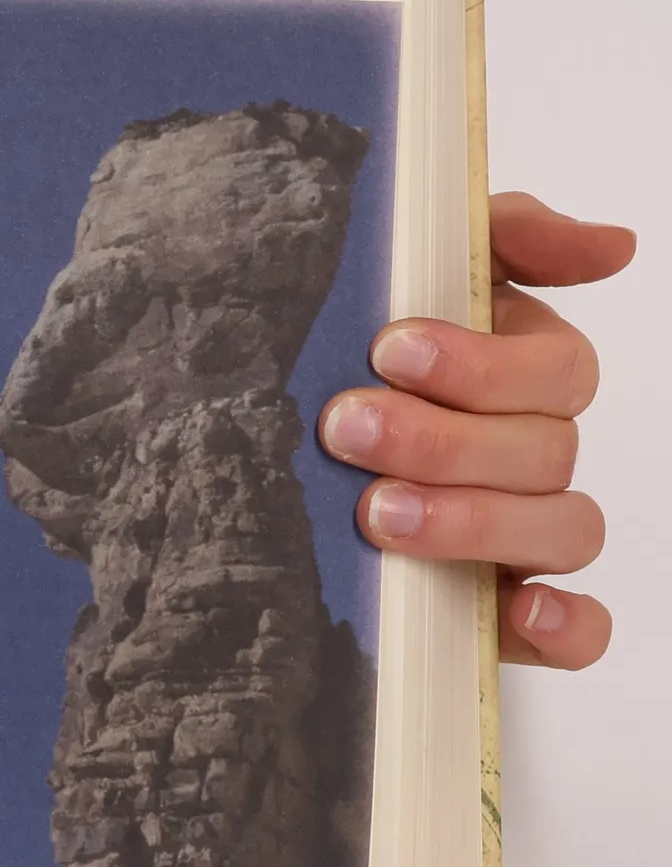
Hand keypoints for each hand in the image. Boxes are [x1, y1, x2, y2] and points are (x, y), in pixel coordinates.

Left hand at [318, 192, 635, 670]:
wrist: (250, 451)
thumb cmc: (349, 358)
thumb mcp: (408, 274)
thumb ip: (507, 236)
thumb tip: (616, 245)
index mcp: (522, 374)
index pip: (556, 369)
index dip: (482, 362)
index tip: (390, 349)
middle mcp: (533, 454)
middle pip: (546, 449)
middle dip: (442, 438)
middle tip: (348, 425)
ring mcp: (525, 535)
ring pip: (563, 528)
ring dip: (475, 520)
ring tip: (378, 511)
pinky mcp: (504, 610)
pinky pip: (577, 629)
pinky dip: (568, 625)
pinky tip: (526, 612)